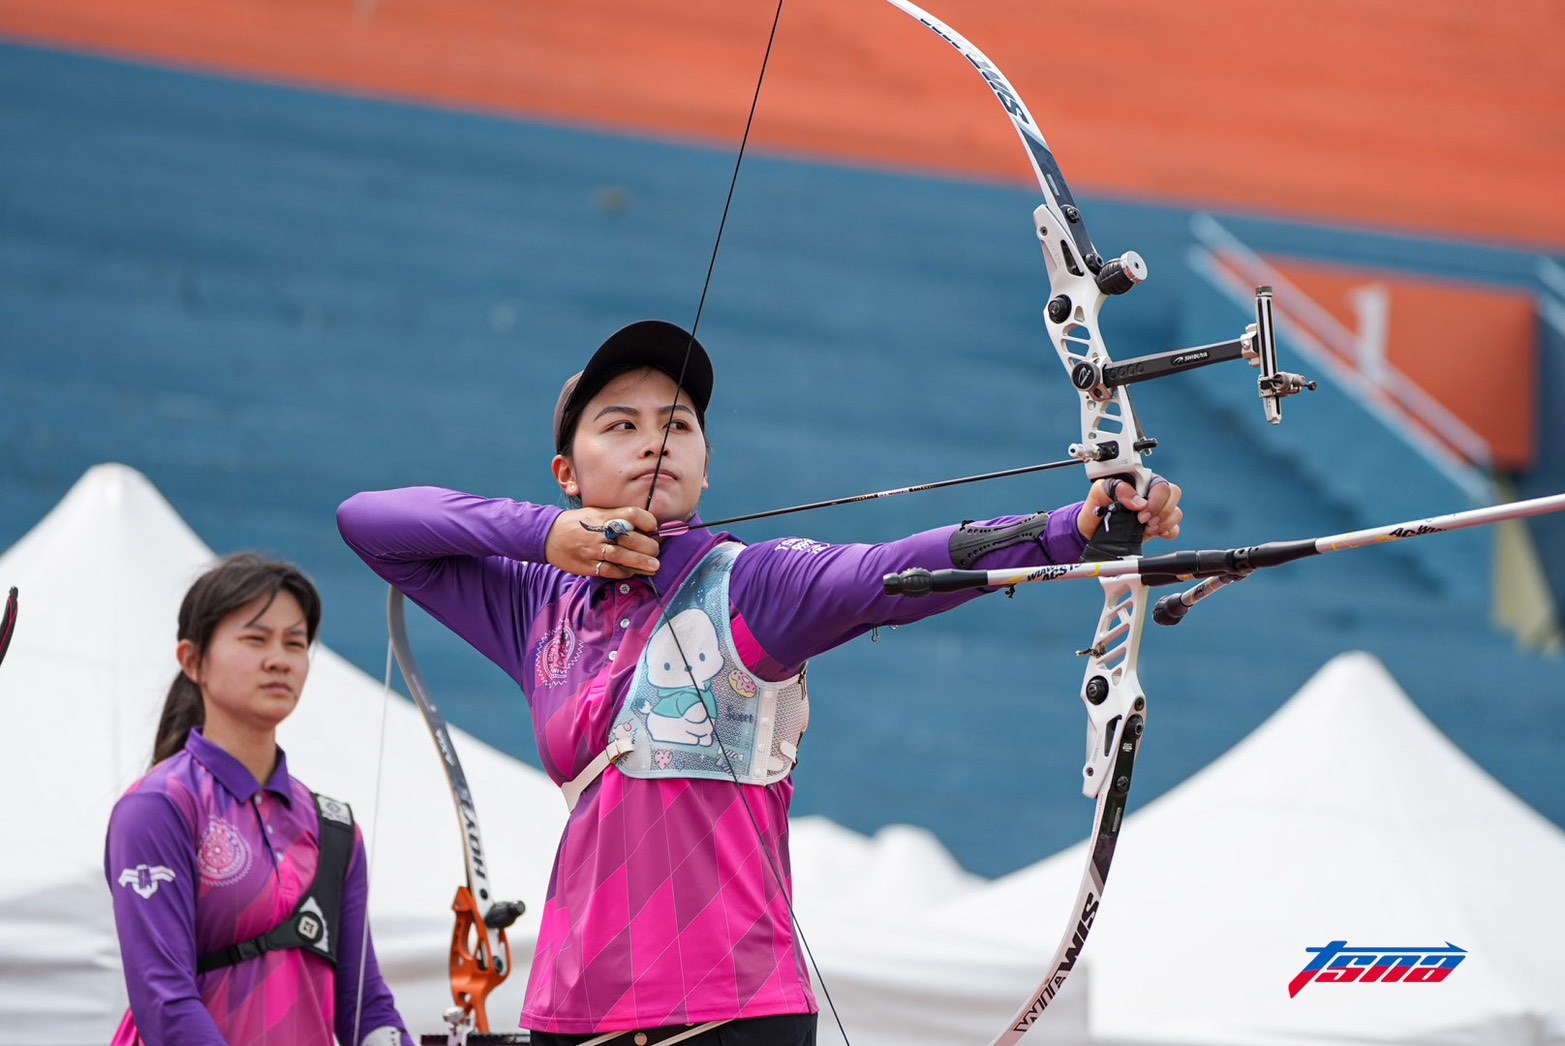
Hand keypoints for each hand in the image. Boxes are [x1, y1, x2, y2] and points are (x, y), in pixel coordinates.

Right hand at [547, 507, 661, 578]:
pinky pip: (610, 571)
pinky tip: (632, 572)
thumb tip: (643, 528)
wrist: (549, 536)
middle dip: (648, 546)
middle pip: (630, 538)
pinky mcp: (588, 565)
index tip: (653, 527)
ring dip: (641, 563)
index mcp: (604, 516)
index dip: (647, 520)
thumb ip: (617, 519)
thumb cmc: (578, 524)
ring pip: (622, 556)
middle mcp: (600, 532)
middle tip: (656, 552)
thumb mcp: (596, 514)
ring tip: (654, 567)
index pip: (631, 514)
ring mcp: (593, 550)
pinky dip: (624, 572)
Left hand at [1077, 474, 1182, 542]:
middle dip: (1162, 511)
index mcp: (1142, 481)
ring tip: (1147, 529)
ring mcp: (1156, 511)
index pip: (1161, 485)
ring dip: (1164, 523)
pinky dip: (1168, 532)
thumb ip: (1117, 488)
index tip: (1141, 513)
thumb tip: (1138, 501)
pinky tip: (1155, 533)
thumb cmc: (1097, 505)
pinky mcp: (1158, 527)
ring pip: (1176, 513)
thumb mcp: (1100, 491)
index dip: (1155, 501)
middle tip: (1145, 522)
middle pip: (1174, 495)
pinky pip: (1174, 529)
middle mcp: (1152, 494)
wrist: (1092, 528)